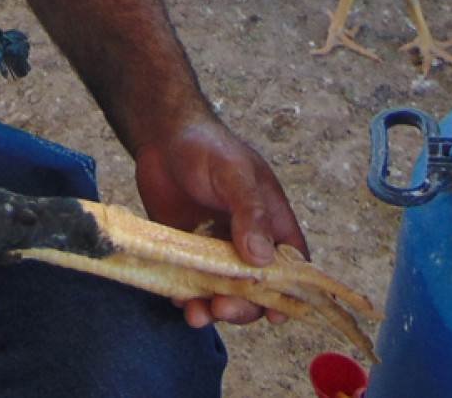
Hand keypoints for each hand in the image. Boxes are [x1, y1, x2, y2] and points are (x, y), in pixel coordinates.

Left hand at [132, 117, 307, 329]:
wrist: (161, 137)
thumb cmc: (207, 147)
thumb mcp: (234, 173)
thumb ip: (250, 212)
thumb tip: (262, 259)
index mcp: (271, 222)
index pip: (291, 265)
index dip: (288, 292)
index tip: (275, 315)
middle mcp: (246, 241)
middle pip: (255, 288)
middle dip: (242, 305)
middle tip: (221, 306)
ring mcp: (215, 249)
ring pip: (221, 291)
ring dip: (212, 307)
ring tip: (195, 313)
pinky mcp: (185, 252)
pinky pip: (190, 283)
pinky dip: (186, 296)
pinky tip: (177, 298)